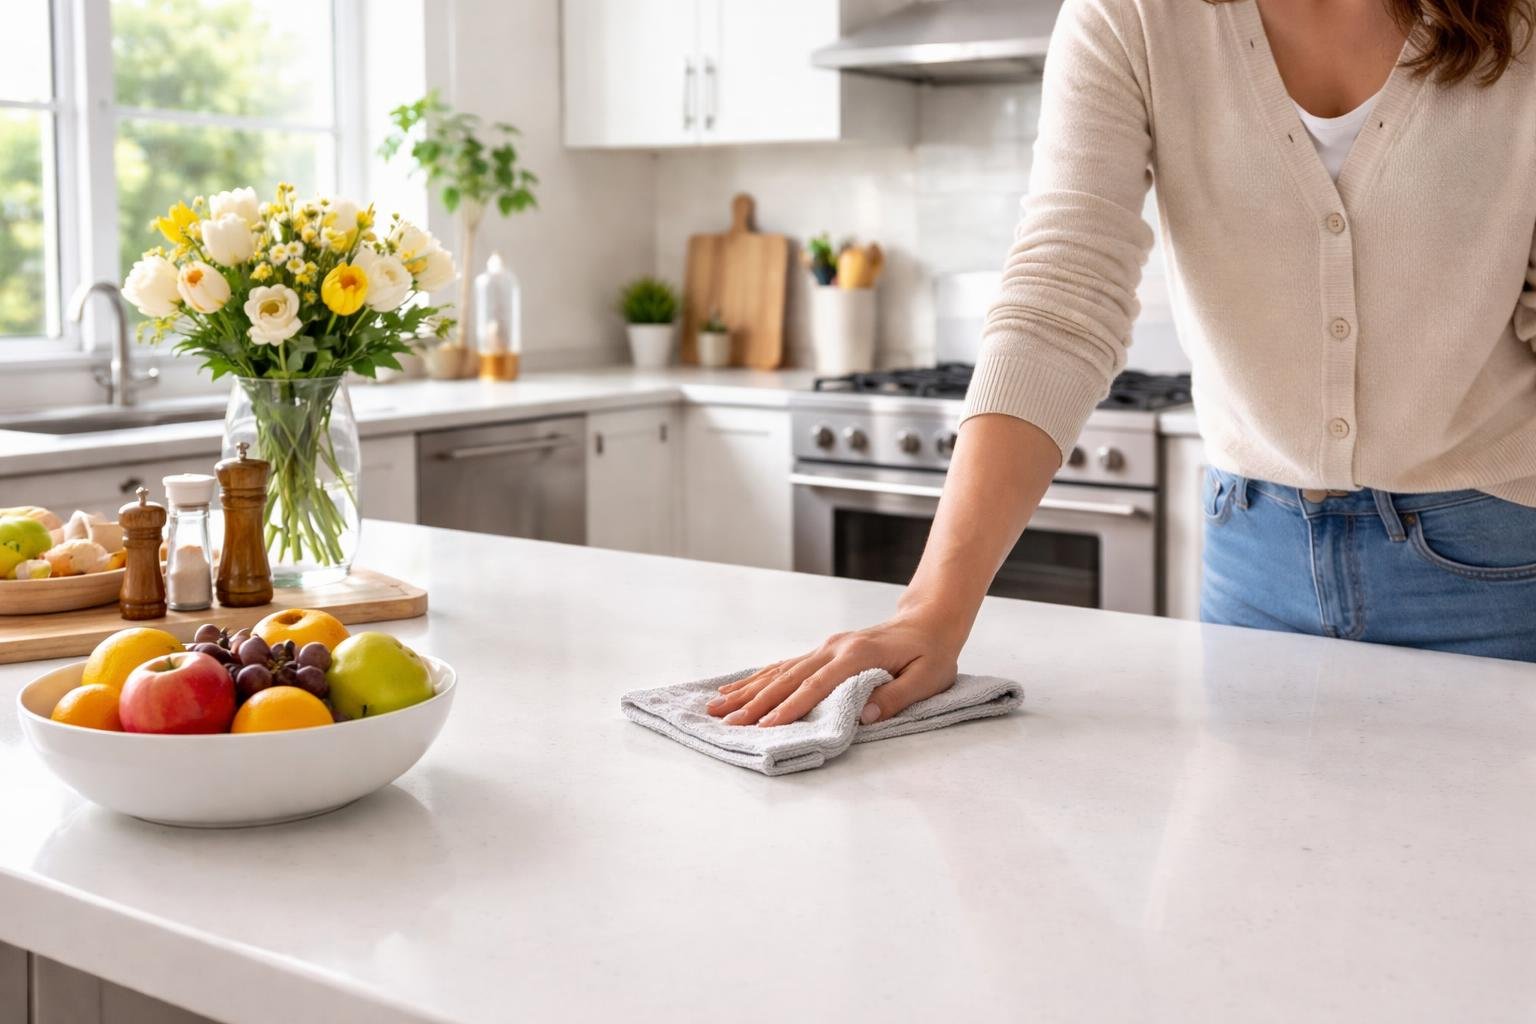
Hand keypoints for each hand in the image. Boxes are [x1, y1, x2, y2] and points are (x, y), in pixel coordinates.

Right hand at [706, 613, 962, 727]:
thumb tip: (864, 716)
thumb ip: (897, 696)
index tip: (764, 726)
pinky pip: (786, 665)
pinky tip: (740, 687)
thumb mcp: (928, 677)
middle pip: (788, 678)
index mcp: (857, 656)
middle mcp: (834, 648)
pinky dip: (760, 677)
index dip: (789, 708)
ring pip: (780, 670)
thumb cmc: (932, 652)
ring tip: (718, 705)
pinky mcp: (824, 650)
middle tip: (725, 721)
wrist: (929, 619)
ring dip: (748, 689)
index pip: (817, 686)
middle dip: (755, 702)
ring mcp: (826, 647)